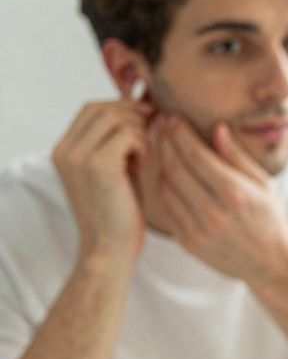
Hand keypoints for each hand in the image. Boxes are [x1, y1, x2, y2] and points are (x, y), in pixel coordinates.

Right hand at [52, 100, 154, 261]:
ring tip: (145, 157)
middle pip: (102, 108)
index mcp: (63, 150)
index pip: (92, 108)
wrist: (110, 250)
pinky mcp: (97, 166)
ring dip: (140, 131)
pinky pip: (128, 135)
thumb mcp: (114, 170)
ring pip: (116, 118)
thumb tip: (142, 108)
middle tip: (153, 133)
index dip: (122, 107)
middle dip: (133, 115)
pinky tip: (144, 166)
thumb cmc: (120, 212)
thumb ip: (117, 142)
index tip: (146, 121)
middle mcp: (65, 150)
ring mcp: (78, 157)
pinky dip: (143, 145)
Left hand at [150, 115, 287, 283]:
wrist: (270, 263)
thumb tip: (217, 128)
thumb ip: (237, 157)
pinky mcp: (189, 242)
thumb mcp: (263, 184)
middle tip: (161, 124)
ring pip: (167, 187)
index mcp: (234, 193)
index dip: (180, 133)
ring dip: (160, 162)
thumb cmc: (270, 218)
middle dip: (165, 141)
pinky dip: (164, 187)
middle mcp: (214, 212)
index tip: (174, 118)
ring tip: (161, 145)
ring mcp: (199, 229)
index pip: (195, 155)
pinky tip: (166, 174)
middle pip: (175, 168)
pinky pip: (167, 208)